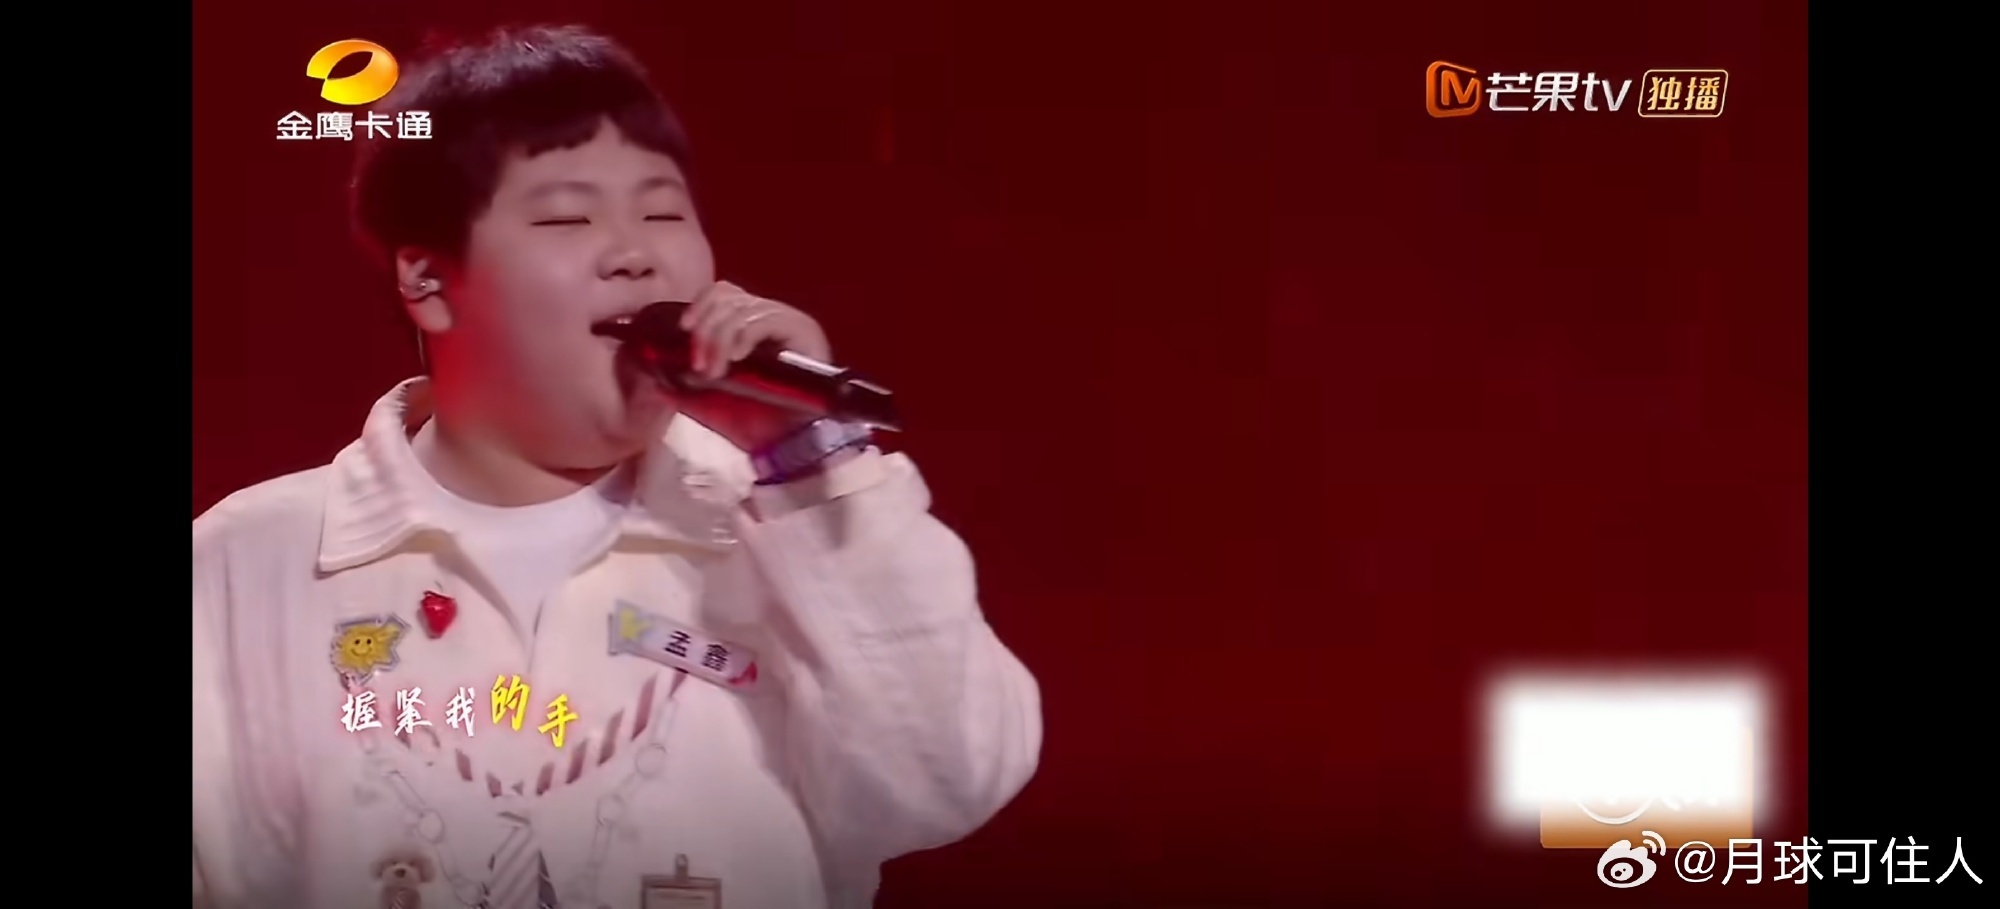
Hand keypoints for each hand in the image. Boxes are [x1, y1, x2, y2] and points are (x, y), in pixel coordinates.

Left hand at [672, 281, 832, 451]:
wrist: (785, 446)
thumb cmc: (752, 421)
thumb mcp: (707, 397)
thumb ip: (682, 379)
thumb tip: (652, 369)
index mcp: (748, 324)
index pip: (722, 293)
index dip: (700, 305)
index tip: (684, 330)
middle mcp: (770, 316)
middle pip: (728, 297)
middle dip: (705, 330)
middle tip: (698, 366)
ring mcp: (788, 322)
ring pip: (742, 309)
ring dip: (720, 339)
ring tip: (714, 373)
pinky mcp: (804, 332)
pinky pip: (765, 320)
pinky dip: (743, 337)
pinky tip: (736, 359)